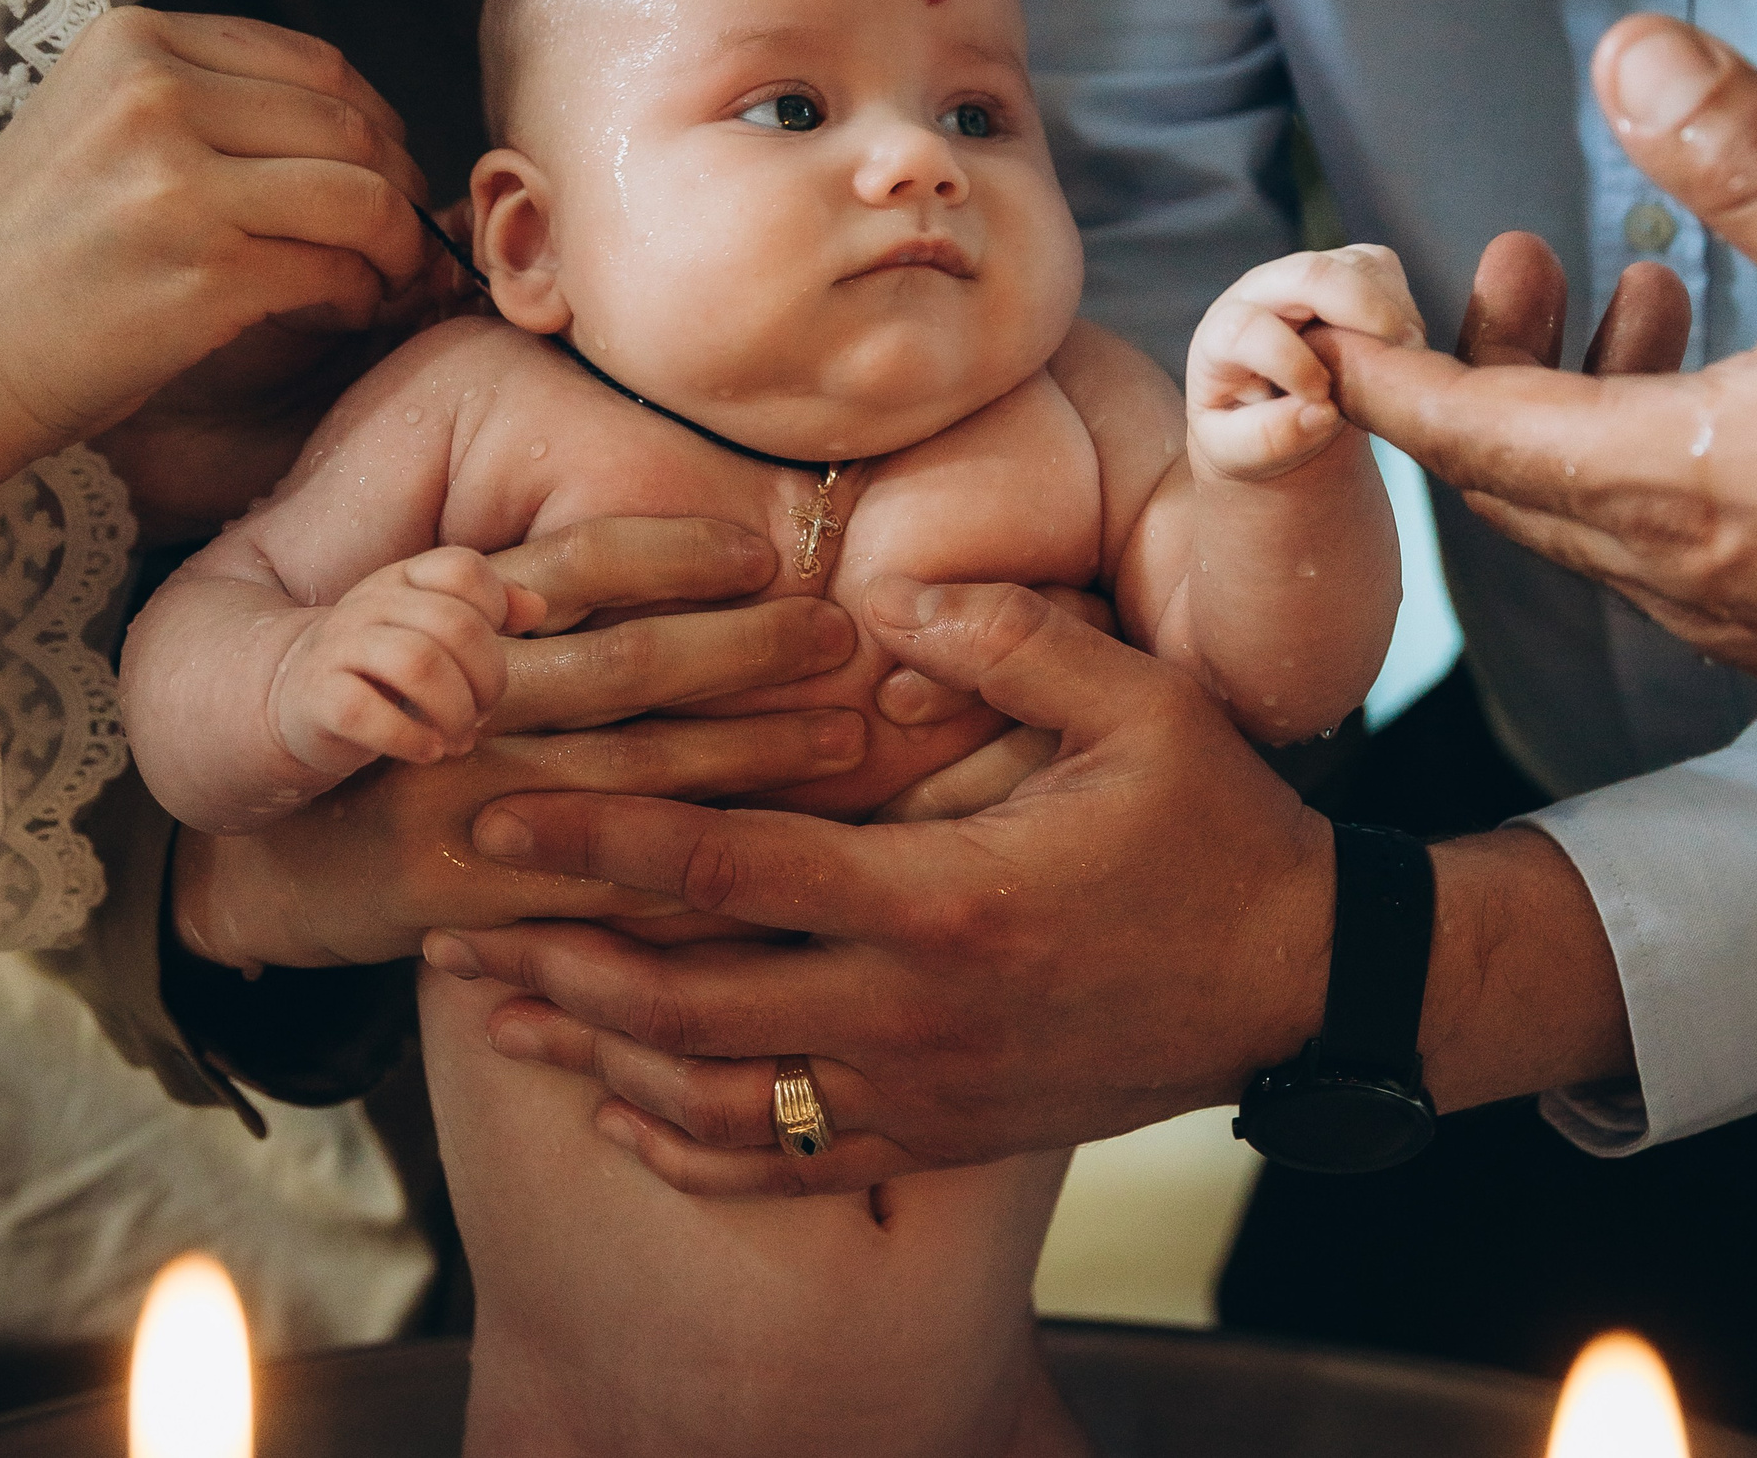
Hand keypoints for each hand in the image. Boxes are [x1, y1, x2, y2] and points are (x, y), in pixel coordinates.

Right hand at [0, 8, 433, 512]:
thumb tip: (355, 125)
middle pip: (351, 127)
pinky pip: (338, 271)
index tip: (387, 167)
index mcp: (135, 44)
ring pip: (363, 196)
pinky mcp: (206, 273)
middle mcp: (156, 97)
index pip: (315, 63)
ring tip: (384, 275)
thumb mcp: (98, 124)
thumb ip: (207, 101)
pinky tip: (345, 310)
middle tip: (405, 233)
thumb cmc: (36, 251)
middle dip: (400, 185)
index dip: (376, 121)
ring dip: (397, 244)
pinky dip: (363, 294)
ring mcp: (180, 185)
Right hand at [173, 519, 864, 969]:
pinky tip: (785, 863)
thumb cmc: (367, 740)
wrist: (247, 860)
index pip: (570, 566)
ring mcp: (459, 809)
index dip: (670, 556)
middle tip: (844, 639)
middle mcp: (451, 708)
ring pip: (633, 778)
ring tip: (846, 738)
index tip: (762, 553)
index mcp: (438, 623)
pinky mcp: (467, 904)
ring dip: (750, 758)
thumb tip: (648, 558)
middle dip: (745, 654)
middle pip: (621, 667)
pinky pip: (606, 893)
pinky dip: (698, 879)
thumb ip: (512, 605)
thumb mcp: (407, 643)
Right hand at [269, 548, 544, 777]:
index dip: (493, 610)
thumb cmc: (383, 670)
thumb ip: (487, 612)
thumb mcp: (433, 630)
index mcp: (402, 580)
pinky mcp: (316, 699)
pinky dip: (409, 739)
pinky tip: (428, 752)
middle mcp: (368, 604)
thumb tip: (537, 608)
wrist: (290, 700)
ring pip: (418, 663)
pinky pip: (366, 713)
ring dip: (454, 711)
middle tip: (482, 714)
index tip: (487, 656)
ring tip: (459, 738)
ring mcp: (338, 648)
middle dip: (486, 678)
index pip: (462, 568)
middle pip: (455, 624)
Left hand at [434, 578, 1339, 1195]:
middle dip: (554, 967)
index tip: (496, 813)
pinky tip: (626, 1117)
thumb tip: (876, 589)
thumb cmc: (1219, 832)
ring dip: (597, 1063)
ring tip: (506, 1016)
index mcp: (944, 897)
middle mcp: (916, 1012)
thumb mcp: (1139, 706)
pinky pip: (795, 1166)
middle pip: (685, 1008)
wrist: (1305, 983)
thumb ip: (1006, 637)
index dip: (598, 838)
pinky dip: (694, 1148)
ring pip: (720, 1104)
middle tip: (451, 930)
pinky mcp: (950, 1137)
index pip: (728, 867)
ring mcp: (928, 1092)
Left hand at [1186, 247, 1425, 480]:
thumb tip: (1319, 412)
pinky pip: (1381, 267)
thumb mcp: (1237, 452)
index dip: (1290, 363)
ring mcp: (1302, 276)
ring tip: (1400, 364)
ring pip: (1355, 265)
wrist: (1269, 416)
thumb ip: (1267, 439)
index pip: (1248, 328)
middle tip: (1399, 354)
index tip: (1321, 400)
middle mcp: (1258, 293)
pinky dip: (1402, 305)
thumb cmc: (1245, 433)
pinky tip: (1399, 348)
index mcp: (1220, 337)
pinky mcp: (1341, 270)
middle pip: (1308, 273)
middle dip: (1361, 309)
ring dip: (1389, 312)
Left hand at [1320, 15, 1756, 735]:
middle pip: (1511, 473)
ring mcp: (1726, 614)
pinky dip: (1645, 462)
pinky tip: (1712, 394)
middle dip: (1483, 366)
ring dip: (1577, 405)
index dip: (1378, 377)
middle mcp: (1671, 569)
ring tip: (1637, 291)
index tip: (1310, 332)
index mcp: (1667, 485)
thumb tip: (1631, 61)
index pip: (1464, 432)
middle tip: (1515, 259)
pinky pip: (1662, 548)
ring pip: (1589, 511)